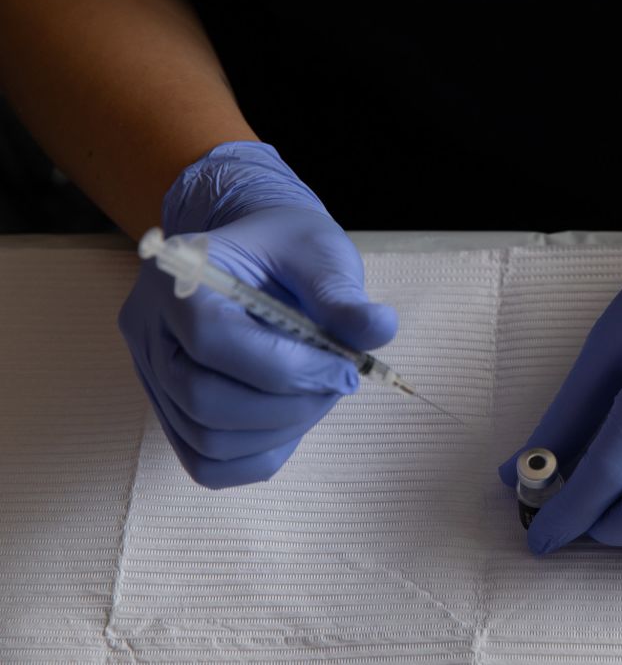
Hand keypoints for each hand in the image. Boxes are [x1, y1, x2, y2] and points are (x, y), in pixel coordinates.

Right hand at [118, 142, 397, 487]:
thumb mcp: (320, 254)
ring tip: (319, 392)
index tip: (346, 369)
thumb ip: (342, 295)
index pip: (214, 340)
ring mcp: (152, 376)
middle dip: (287, 405)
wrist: (257, 256)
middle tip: (338, 383)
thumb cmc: (287, 248)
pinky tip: (293, 417)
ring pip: (206, 440)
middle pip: (202, 399)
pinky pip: (208, 463)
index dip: (288, 366)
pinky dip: (260, 454)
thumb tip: (380, 329)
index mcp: (178, 275)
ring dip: (280, 431)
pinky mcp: (170, 412)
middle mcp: (150, 330)